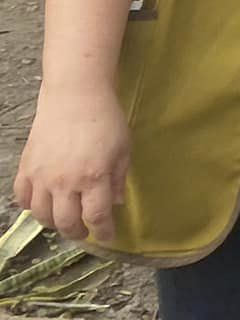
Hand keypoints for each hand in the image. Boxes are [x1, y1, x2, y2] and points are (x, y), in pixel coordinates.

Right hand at [14, 86, 129, 242]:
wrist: (76, 96)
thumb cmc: (106, 120)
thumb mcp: (123, 149)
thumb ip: (119, 179)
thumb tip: (116, 204)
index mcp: (94, 177)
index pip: (96, 216)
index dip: (103, 231)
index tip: (107, 236)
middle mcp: (65, 182)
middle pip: (66, 222)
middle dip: (77, 232)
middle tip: (84, 231)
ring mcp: (42, 176)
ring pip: (42, 215)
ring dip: (54, 223)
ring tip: (64, 219)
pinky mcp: (26, 168)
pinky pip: (22, 198)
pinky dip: (31, 206)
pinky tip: (42, 204)